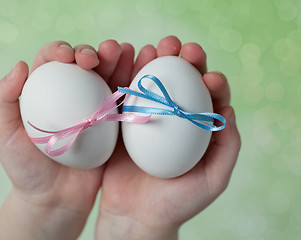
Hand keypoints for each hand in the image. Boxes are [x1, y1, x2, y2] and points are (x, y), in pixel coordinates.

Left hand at [0, 40, 124, 239]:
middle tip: (105, 52)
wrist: (57, 199)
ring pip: (107, 78)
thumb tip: (21, 65)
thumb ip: (4, 101)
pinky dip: (131, 84)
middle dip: (96, 52)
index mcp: (46, 92)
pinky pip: (123, 101)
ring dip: (118, 61)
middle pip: (85, 65)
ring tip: (126, 51)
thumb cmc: (28, 170)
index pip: (53, 61)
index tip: (68, 58)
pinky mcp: (114, 123)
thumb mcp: (4, 137)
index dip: (61, 51)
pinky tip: (139, 72)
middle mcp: (73, 95)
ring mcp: (96, 108)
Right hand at [95, 36, 240, 239]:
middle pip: (184, 82)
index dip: (213, 82)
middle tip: (182, 48)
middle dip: (186, 61)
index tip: (209, 77)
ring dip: (158, 61)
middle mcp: (176, 117)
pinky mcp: (125, 119)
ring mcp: (150, 116)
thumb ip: (228, 147)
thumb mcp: (213, 179)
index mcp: (200, 129)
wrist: (136, 216)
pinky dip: (130, 75)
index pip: (211, 98)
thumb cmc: (178, 202)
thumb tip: (228, 109)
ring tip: (157, 48)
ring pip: (156, 82)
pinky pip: (128, 94)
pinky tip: (131, 61)